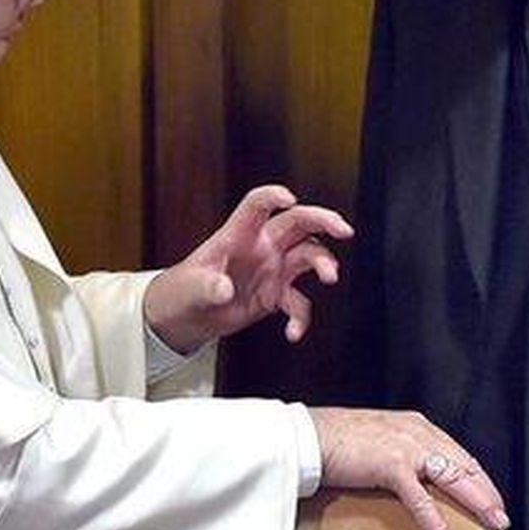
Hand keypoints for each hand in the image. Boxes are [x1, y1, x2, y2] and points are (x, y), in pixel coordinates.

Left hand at [143, 185, 351, 352]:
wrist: (186, 316)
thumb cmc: (184, 289)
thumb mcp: (190, 288)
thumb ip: (207, 286)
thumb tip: (223, 288)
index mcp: (238, 234)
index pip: (258, 206)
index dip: (273, 197)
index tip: (289, 199)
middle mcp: (262, 247)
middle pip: (299, 222)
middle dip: (324, 221)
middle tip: (343, 230)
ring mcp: (272, 269)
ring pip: (309, 255)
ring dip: (324, 263)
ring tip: (330, 278)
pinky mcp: (276, 294)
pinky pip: (299, 302)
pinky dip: (301, 318)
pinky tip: (293, 332)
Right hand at [307, 407, 508, 529]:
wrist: (309, 435)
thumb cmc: (337, 439)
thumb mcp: (379, 439)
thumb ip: (402, 453)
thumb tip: (416, 479)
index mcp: (416, 426)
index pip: (458, 453)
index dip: (478, 477)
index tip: (490, 496)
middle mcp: (417, 432)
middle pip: (463, 465)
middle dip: (486, 492)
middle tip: (501, 515)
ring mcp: (406, 447)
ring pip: (453, 478)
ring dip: (476, 503)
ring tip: (492, 523)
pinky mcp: (391, 465)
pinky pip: (420, 500)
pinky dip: (435, 522)